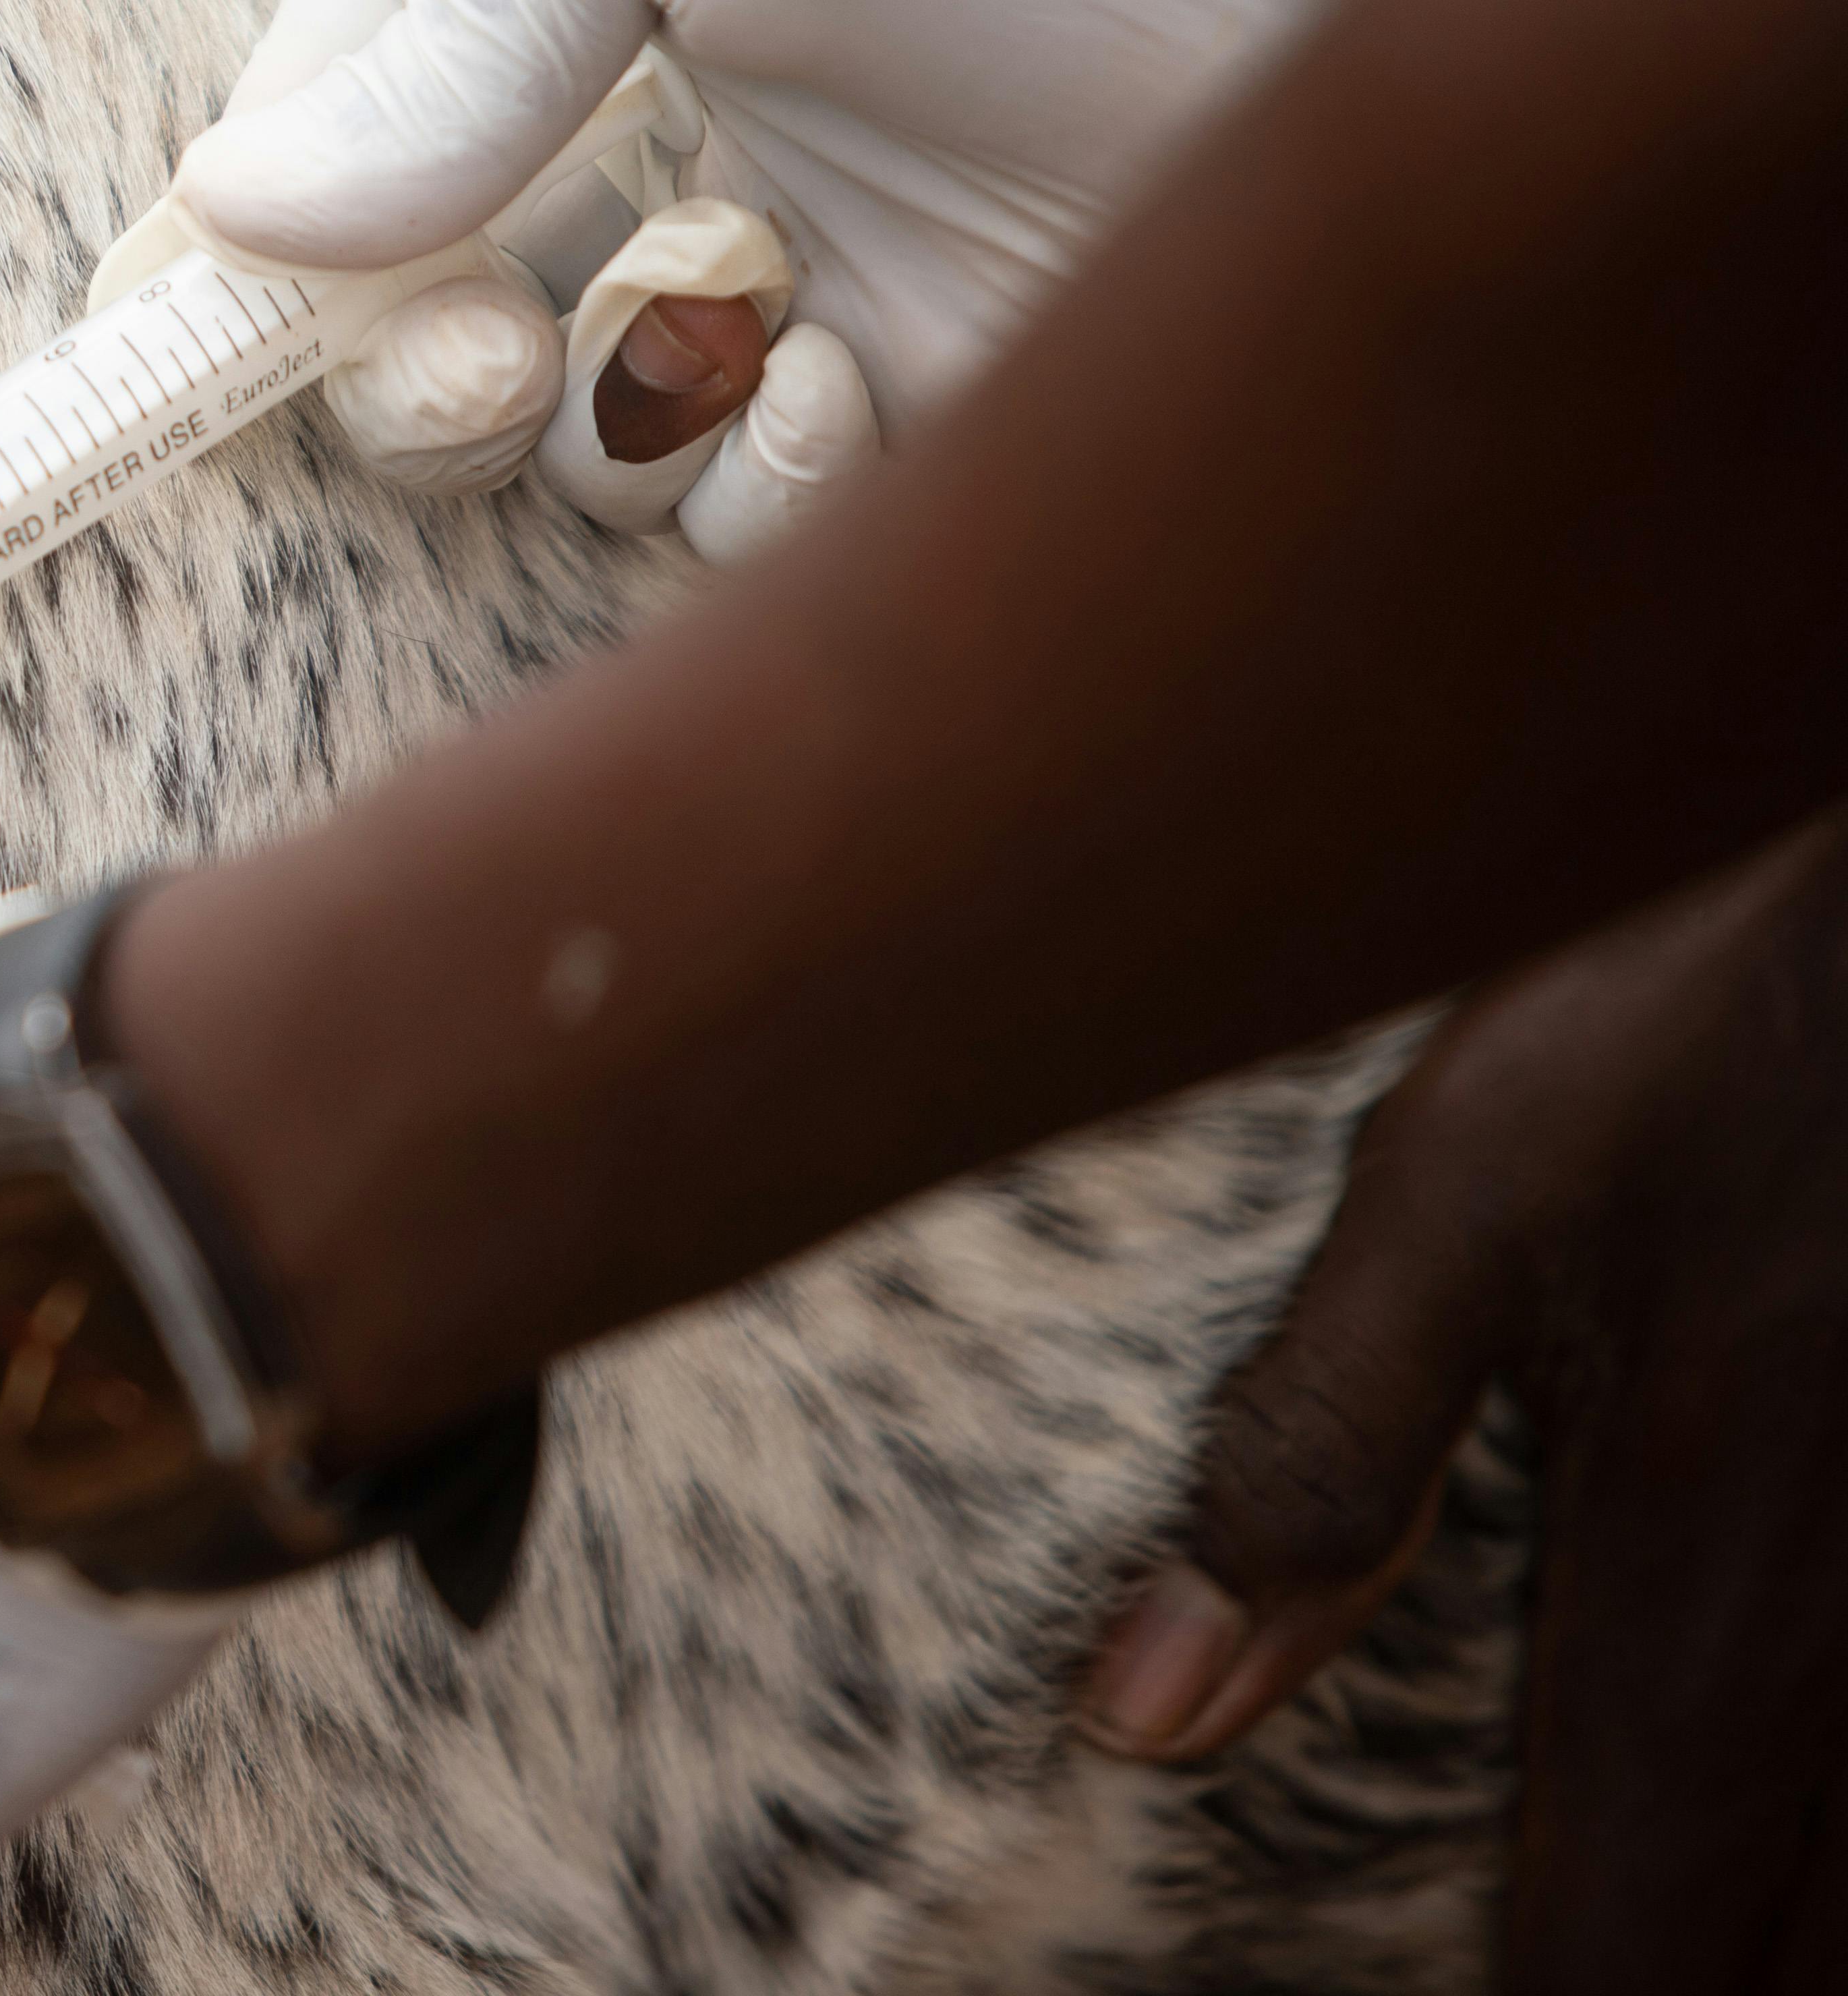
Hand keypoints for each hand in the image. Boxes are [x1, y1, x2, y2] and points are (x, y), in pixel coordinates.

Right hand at [174, 0, 1608, 557]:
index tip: (146, 366)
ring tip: (744, 318)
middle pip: (408, 353)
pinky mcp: (914, 388)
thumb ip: (435, 51)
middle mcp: (627, 144)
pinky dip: (773, 482)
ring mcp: (771, 276)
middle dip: (407, 386)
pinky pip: (760, 525)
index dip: (208, 275)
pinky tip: (851, 376)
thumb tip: (227, 223)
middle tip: (483, 357)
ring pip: (583, 456)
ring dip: (624, 422)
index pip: (302, 158)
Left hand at [1076, 821, 1847, 1985]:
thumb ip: (1310, 1461)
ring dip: (1767, 1931)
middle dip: (1686, 1984)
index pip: (1639, 1950)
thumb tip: (1143, 1713)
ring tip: (1661, 1924)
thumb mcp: (1457, 1205)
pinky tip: (1770, 1813)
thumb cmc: (1709, 1024)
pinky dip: (1826, 1836)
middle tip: (1549, 1972)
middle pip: (1787, 1959)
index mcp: (1705, 1608)